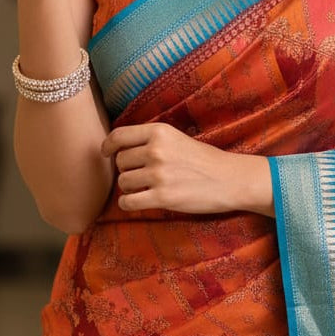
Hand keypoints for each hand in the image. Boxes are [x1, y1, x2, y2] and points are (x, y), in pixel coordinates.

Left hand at [102, 122, 273, 216]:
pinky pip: (128, 202)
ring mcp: (159, 174)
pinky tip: (137, 201)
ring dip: (129, 187)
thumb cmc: (203, 159)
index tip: (105, 153)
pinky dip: (128, 203)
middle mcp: (156, 150)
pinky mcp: (162, 197)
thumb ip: (150, 140)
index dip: (107, 146)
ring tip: (144, 188)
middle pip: (120, 161)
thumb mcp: (176, 138)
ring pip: (123, 182)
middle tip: (141, 174)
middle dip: (126, 169)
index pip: (119, 136)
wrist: (229, 179)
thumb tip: (118, 150)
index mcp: (160, 132)